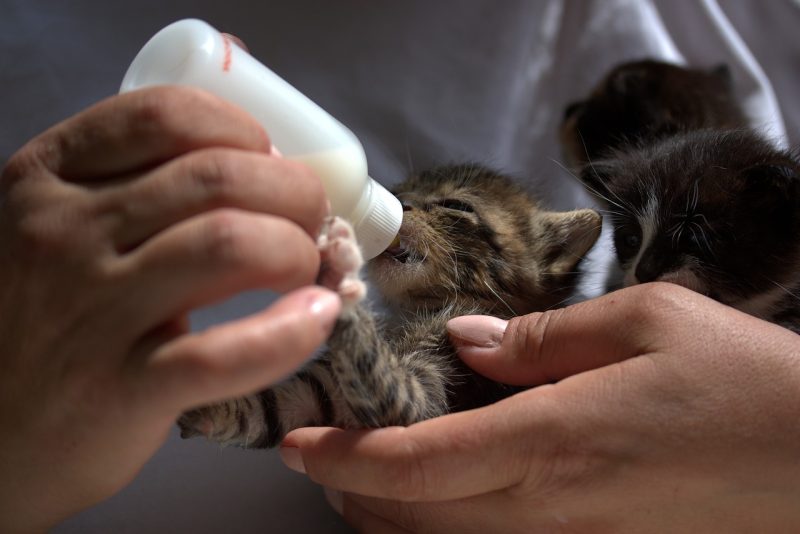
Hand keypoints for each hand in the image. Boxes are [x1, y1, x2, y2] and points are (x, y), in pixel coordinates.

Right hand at [0, 86, 339, 531]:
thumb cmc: (45, 315)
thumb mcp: (62, 227)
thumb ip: (135, 188)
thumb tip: (264, 164)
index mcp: (51, 175)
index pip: (168, 114)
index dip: (245, 130)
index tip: (268, 161)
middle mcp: (65, 231)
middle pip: (218, 177)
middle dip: (295, 193)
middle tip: (310, 220)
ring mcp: (92, 311)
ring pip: (230, 246)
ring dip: (297, 251)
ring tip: (308, 270)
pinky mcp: (122, 389)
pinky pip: (226, 352)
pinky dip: (290, 331)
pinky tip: (316, 319)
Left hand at [281, 283, 799, 532]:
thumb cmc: (742, 377)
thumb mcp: (646, 321)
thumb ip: (540, 336)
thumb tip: (464, 341)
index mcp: (554, 442)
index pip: (416, 464)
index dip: (343, 458)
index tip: (297, 442)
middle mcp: (550, 509)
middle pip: (414, 515)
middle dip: (350, 486)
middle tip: (320, 443)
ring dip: (388, 509)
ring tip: (357, 467)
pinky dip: (440, 523)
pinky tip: (438, 489)